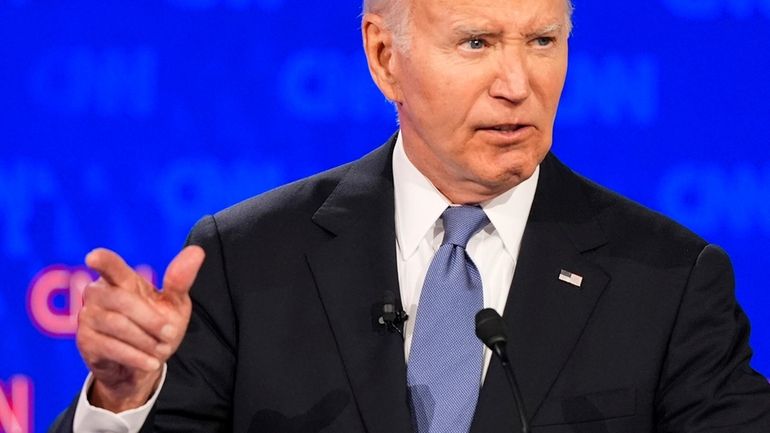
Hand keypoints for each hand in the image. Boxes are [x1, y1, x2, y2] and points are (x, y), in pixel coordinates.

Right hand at [76, 245, 204, 411]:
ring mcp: (89, 317)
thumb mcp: (174, 304)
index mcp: (121, 279)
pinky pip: (110, 347)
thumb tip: (197, 251)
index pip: (109, 265)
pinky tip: (151, 362)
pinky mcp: (86, 341)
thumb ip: (180, 280)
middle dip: (151, 319)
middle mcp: (99, 294)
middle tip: (170, 333)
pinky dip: (136, 356)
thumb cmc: (157, 327)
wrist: (143, 364)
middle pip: (122, 301)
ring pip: (117, 325)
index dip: (102, 261)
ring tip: (161, 349)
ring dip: (145, 340)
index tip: (93, 257)